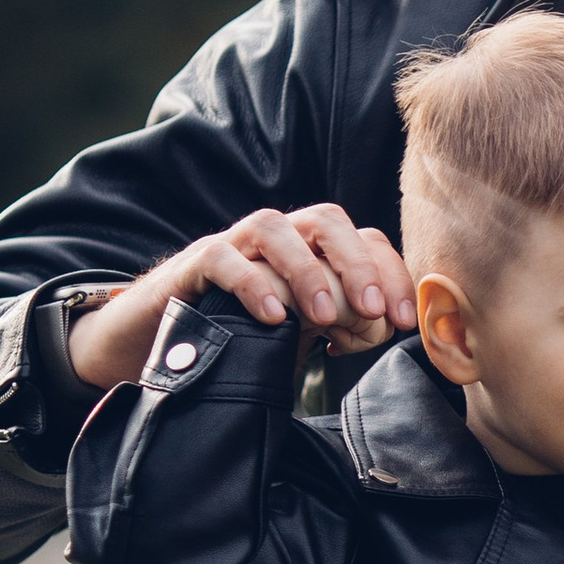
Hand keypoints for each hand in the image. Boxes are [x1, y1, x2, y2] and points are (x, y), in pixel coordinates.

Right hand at [63, 205, 414, 391]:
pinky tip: (272, 318)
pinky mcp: (193, 266)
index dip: (388, 274)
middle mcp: (277, 240)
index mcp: (310, 251)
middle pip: (326, 220)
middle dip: (356, 263)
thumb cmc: (241, 336)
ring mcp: (234, 247)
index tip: (402, 321)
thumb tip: (382, 329)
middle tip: (372, 312)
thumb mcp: (302, 334)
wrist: (160, 343)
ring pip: (274, 227)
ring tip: (324, 316)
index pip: (362, 239)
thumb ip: (343, 327)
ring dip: (306, 268)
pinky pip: (221, 257)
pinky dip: (251, 283)